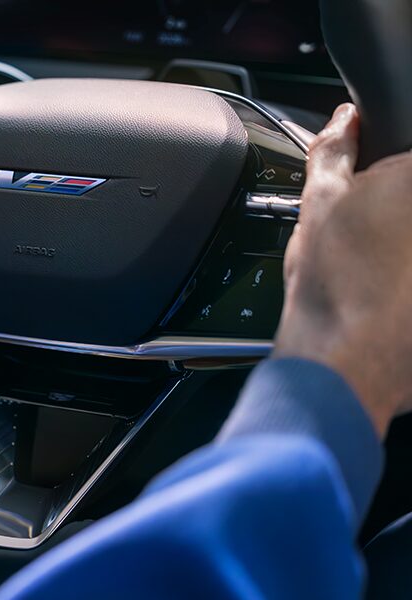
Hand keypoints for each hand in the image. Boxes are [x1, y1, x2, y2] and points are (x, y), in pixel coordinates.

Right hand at [274, 103, 411, 436]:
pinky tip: (391, 290)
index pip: (405, 164)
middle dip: (399, 213)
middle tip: (373, 237)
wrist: (343, 358)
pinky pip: (411, 275)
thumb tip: (343, 119)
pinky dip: (403, 278)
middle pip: (409, 203)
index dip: (391, 175)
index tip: (375, 197)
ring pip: (410, 241)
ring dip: (399, 245)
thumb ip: (334, 148)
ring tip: (380, 268)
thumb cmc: (333, 284)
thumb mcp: (320, 200)